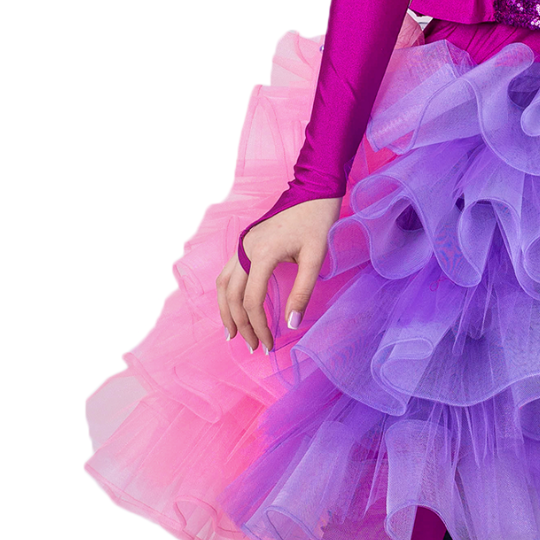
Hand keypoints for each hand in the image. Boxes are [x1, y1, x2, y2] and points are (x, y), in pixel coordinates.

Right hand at [215, 198, 340, 352]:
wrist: (312, 192)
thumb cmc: (316, 223)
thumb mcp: (315, 258)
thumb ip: (302, 292)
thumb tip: (291, 324)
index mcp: (262, 254)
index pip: (252, 300)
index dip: (258, 326)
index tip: (270, 344)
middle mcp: (245, 250)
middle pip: (232, 296)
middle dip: (240, 324)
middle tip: (252, 346)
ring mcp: (241, 246)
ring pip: (222, 285)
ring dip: (226, 311)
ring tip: (232, 334)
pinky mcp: (244, 245)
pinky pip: (226, 274)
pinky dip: (227, 295)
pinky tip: (232, 308)